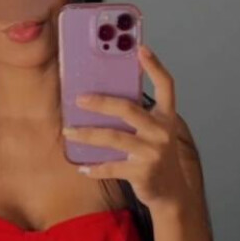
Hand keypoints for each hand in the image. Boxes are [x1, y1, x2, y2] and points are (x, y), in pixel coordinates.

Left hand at [62, 44, 193, 212]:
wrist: (171, 192)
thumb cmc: (156, 156)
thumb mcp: (154, 132)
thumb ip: (137, 116)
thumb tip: (102, 99)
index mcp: (166, 117)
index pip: (167, 85)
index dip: (155, 66)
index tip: (140, 48)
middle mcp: (162, 131)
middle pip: (128, 108)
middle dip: (101, 102)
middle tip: (79, 99)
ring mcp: (153, 152)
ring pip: (113, 137)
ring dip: (87, 134)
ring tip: (68, 131)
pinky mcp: (142, 172)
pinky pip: (111, 167)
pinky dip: (94, 168)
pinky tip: (82, 167)